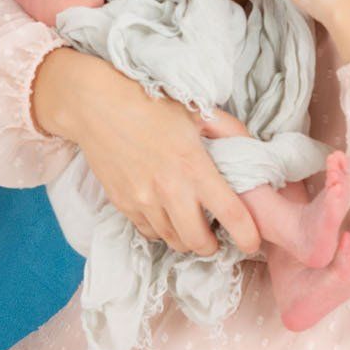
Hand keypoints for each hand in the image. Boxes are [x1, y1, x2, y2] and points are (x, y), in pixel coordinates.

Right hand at [31, 49, 260, 255]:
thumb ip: (229, 130)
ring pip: (173, 241)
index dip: (247, 236)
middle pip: (199, 243)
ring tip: (190, 223)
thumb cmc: (149, 103)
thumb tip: (253, 147)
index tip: (253, 243)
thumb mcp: (197, 111)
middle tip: (216, 236)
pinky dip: (161, 230)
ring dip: (186, 239)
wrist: (96, 105)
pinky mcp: (123, 204)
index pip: (231, 214)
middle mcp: (170, 190)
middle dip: (212, 246)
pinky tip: (165, 213)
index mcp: (194, 166)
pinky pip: (149, 232)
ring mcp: (143, 201)